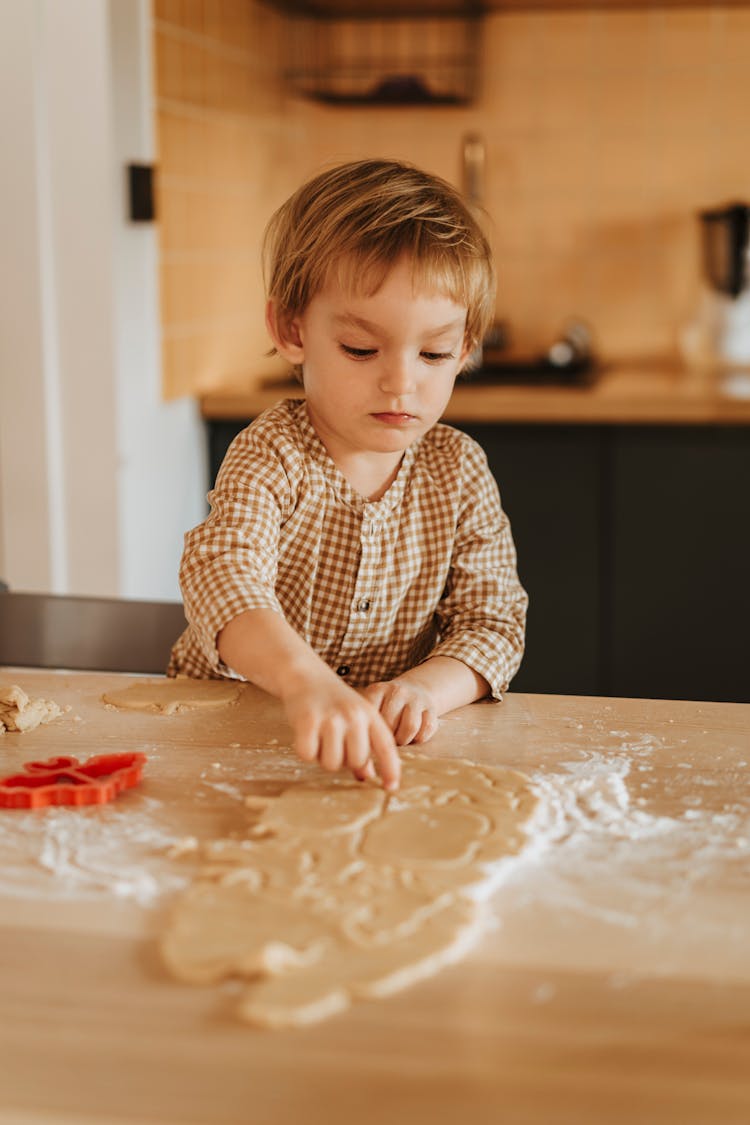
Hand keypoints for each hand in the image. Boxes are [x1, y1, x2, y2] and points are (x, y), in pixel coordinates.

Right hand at [282, 674, 400, 790]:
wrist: (307, 675)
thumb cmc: (334, 702)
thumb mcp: (356, 717)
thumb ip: (364, 744)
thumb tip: (366, 775)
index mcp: (370, 716)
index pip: (386, 747)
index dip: (390, 769)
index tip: (390, 787)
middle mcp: (354, 716)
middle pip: (356, 761)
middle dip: (344, 761)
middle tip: (334, 745)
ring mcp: (331, 718)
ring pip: (332, 763)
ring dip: (323, 758)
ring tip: (321, 739)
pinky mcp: (308, 720)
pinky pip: (308, 754)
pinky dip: (306, 752)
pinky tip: (307, 736)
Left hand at [360, 679, 438, 746]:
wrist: (416, 690)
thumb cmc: (388, 707)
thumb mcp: (374, 706)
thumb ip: (369, 721)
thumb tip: (369, 748)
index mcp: (378, 690)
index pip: (371, 715)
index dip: (371, 731)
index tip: (372, 737)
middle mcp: (397, 691)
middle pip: (390, 723)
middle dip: (387, 737)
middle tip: (386, 741)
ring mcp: (416, 698)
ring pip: (410, 727)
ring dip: (403, 740)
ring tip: (399, 741)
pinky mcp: (431, 708)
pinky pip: (426, 730)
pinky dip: (419, 739)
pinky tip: (413, 737)